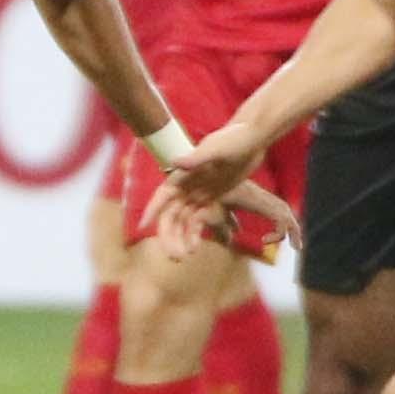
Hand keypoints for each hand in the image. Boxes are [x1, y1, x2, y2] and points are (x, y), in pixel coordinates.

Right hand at [142, 124, 284, 260]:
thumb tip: (175, 163)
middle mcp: (187, 185)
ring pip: (183, 220)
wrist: (252, 138)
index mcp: (183, 174)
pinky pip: (200, 219)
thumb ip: (196, 158)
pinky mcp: (213, 197)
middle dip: (168, 235)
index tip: (142, 227)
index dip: (152, 211)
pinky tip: (196, 246)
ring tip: (184, 255)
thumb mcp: (216, 149)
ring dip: (180, 237)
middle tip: (173, 255)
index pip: (163, 195)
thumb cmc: (233, 139)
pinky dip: (196, 233)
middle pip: (171, 214)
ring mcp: (199, 192)